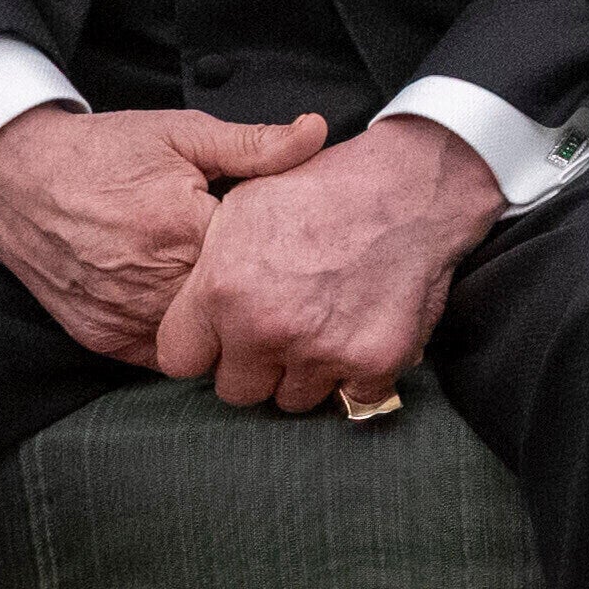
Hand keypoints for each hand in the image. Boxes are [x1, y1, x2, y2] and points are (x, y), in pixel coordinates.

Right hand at [0, 100, 332, 365]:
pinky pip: (162, 357)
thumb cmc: (102, 151)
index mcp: (181, 228)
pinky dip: (182, 340)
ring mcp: (123, 314)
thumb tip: (316, 133)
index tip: (290, 243)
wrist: (14, 178)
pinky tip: (194, 313)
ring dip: (221, 324)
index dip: (281, 252)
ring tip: (234, 296)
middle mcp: (152, 280)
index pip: (260, 261)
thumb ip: (253, 145)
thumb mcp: (180, 134)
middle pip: (235, 308)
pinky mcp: (101, 337)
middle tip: (272, 276)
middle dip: (256, 295)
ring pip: (202, 341)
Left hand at [151, 115, 498, 412]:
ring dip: (304, 373)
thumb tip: (189, 311)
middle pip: (236, 391)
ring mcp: (320, 352)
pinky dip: (355, 376)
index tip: (222, 335)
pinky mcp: (372, 364)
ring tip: (322, 326)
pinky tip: (358, 333)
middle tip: (280, 329)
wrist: (408, 188)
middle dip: (253, 366)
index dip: (202, 346)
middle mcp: (266, 328)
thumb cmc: (322, 189)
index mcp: (223, 290)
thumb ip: (206, 271)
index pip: (180, 360)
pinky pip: (350, 399)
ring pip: (292, 400)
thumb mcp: (241, 206)